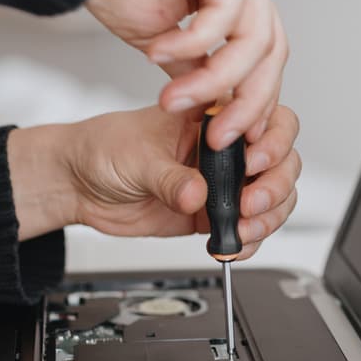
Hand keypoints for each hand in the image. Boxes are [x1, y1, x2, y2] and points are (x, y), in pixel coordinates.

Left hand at [7, 104, 300, 259]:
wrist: (78, 184)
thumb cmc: (103, 149)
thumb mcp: (136, 158)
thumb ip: (169, 178)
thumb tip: (197, 196)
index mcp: (212, 115)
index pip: (265, 117)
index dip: (270, 140)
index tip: (251, 161)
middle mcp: (225, 147)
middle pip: (282, 159)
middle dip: (275, 184)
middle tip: (249, 203)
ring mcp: (223, 182)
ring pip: (274, 196)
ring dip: (269, 216)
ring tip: (242, 228)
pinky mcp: (213, 213)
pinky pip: (249, 228)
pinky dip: (249, 240)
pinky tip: (233, 245)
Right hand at [85, 0, 287, 150]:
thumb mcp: (162, 41)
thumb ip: (193, 70)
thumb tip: (210, 107)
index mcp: (236, 2)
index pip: (266, 58)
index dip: (256, 102)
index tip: (232, 138)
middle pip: (270, 52)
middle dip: (247, 104)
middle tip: (217, 137)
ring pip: (255, 39)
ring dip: (213, 82)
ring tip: (174, 99)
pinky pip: (225, 13)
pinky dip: (192, 43)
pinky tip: (159, 53)